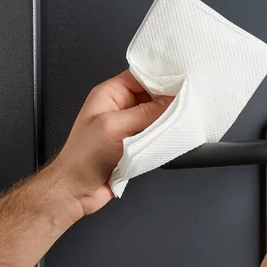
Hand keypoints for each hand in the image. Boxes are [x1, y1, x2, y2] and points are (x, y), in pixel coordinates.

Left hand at [52, 70, 172, 216]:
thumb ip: (145, 113)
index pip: (141, 77)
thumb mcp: (115, 127)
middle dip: (168, 100)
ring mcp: (129, 126)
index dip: (161, 79)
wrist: (77, 189)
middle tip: (188, 103)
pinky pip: (156, 134)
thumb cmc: (84, 156)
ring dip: (168, 120)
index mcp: (110, 94)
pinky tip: (175, 136)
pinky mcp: (136, 144)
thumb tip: (171, 101)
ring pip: (156, 116)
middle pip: (152, 96)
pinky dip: (165, 136)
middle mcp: (121, 107)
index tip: (182, 83)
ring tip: (184, 120)